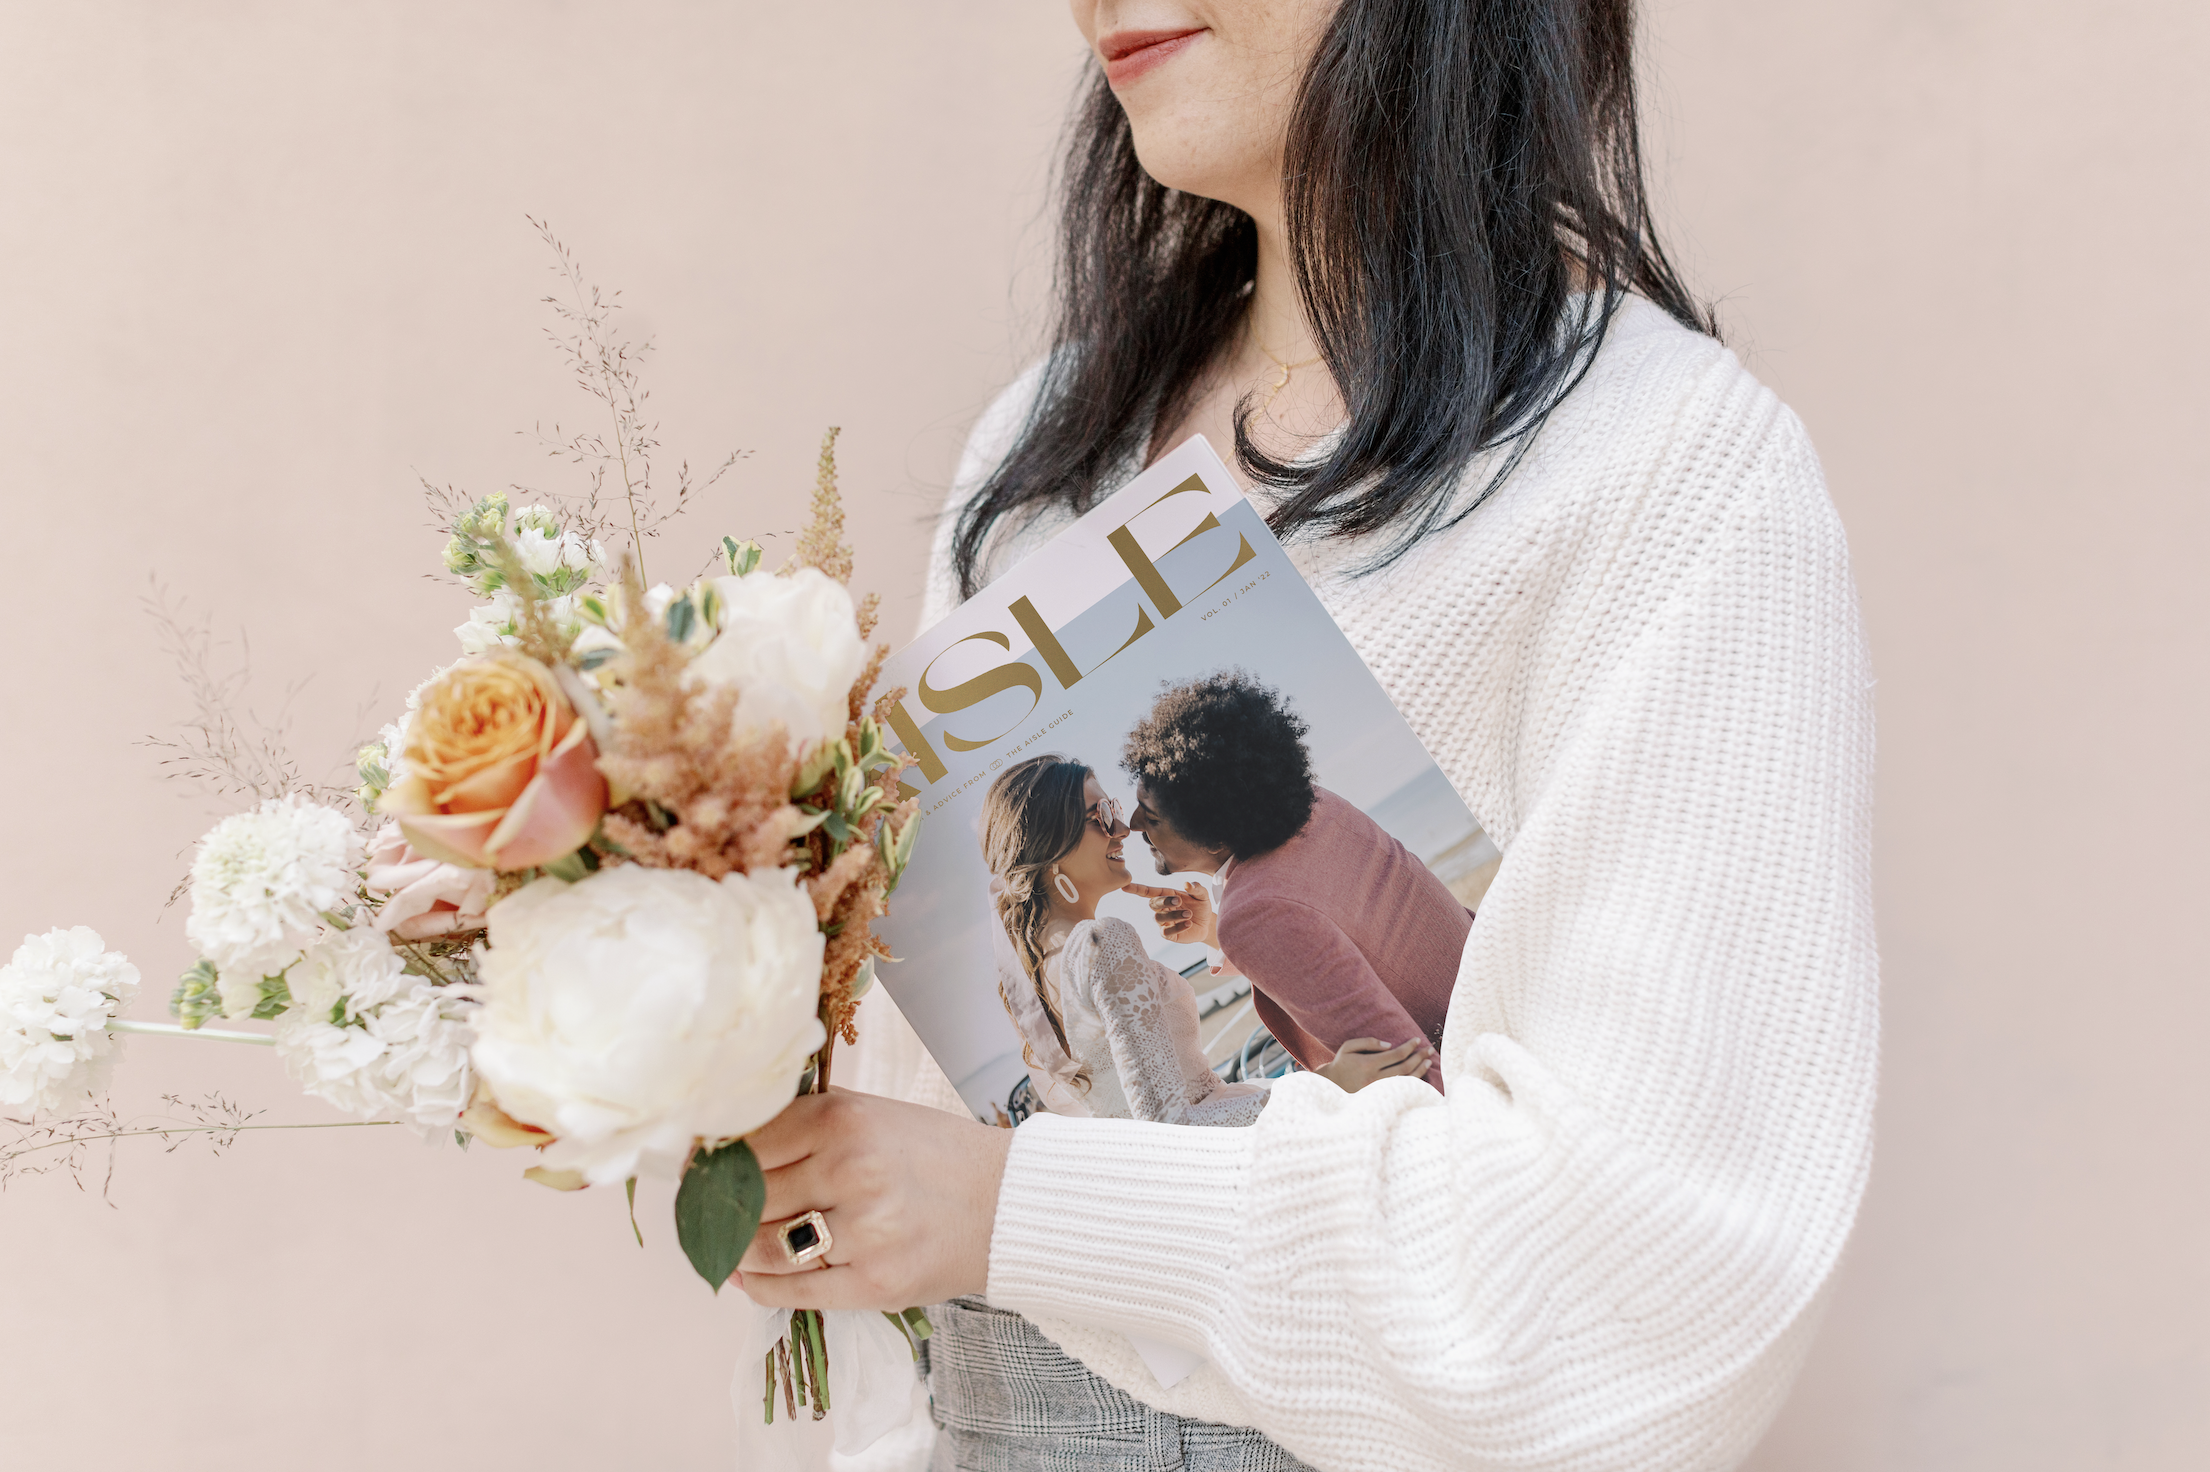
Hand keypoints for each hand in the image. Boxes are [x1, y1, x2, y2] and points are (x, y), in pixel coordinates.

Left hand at [732, 1089, 1010, 1310]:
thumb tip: (722, 1156)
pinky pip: (792, 1292)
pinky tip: (750, 1280)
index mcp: (844, 1119)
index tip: (697, 1169)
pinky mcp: (874, 1284)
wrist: (1007, 1204)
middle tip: (707, 1213)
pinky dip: (760, 1288)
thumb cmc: (933, 1155)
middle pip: (748, 1197)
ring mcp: (863, 1231)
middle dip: (721, 1209)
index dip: (713, 1160)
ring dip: (735, 1252)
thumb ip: (805, 1129)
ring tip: (729, 1248)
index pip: (747, 1142)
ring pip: (762, 1248)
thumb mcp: (871, 1116)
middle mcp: (850, 1170)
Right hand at [1126, 880, 1216, 948]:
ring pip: (1159, 918)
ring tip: (1189, 914)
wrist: (1207, 924)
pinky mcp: (1169, 934)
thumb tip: (1187, 884)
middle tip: (1178, 901)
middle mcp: (1162, 909)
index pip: (1148, 892)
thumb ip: (1196, 888)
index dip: (1137, 889)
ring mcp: (1164, 922)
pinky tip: (1188, 923)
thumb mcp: (1202, 895)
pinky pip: (1167, 932)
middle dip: (1163, 901)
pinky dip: (1178, 926)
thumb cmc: (1201, 907)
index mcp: (1167, 895)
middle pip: (1153, 904)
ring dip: (1174, 915)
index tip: (1125, 886)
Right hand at [1313, 1037, 1433, 1091]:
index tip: (1417, 1040)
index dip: (1409, 1047)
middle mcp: (1376, 1079)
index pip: (1396, 1055)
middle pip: (1405, 1067)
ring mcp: (1380, 1090)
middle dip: (1419, 1057)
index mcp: (1368, 1064)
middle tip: (1430, 1049)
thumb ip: (1368, 1042)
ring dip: (1420, 1070)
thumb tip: (1389, 1045)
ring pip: (1406, 1080)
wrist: (1333, 1087)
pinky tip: (1420, 1075)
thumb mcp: (1349, 1047)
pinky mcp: (1382, 1096)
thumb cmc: (1342, 1064)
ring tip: (1429, 1061)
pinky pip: (1402, 1089)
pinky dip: (1413, 1082)